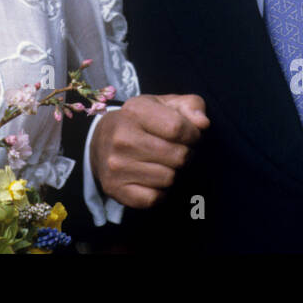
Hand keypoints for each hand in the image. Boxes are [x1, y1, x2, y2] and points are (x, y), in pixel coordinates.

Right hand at [90, 93, 209, 207]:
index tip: (191, 136)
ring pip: (169, 178)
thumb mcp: (166, 104)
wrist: (99, 140)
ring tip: (163, 163)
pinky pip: (154, 198)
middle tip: (176, 151)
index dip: (193, 135)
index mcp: (135, 111)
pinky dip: (159, 192)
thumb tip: (203, 124)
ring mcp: (116, 165)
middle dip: (185, 155)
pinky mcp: (115, 188)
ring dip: (173, 173)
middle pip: (178, 156)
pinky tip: (152, 179)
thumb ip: (191, 106)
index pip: (178, 128)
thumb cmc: (142, 121)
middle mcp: (122, 138)